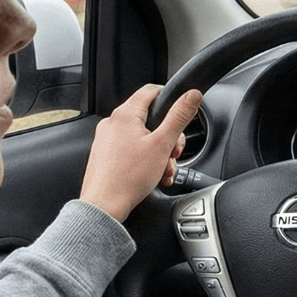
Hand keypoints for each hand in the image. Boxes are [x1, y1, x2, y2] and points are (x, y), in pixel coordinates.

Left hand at [79, 84, 200, 222]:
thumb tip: (192, 95)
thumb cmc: (129, 178)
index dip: (170, 98)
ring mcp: (106, 140)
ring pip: (142, 137)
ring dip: (159, 151)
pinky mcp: (105, 155)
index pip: (151, 91)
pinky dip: (145, 159)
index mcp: (124, 115)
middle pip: (149, 118)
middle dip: (168, 136)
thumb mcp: (162, 144)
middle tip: (173, 152)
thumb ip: (179, 117)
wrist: (104, 206)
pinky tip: (153, 175)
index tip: (181, 111)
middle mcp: (111, 123)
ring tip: (163, 170)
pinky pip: (130, 149)